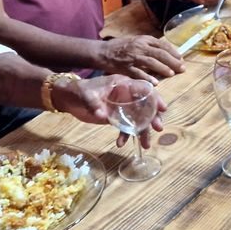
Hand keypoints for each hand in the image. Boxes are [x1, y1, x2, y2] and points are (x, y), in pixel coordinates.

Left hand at [50, 75, 166, 148]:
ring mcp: (122, 107)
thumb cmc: (78, 90)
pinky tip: (121, 143)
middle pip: (145, 105)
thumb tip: (102, 115)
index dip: (155, 97)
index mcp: (123, 84)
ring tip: (146, 145)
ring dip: (142, 131)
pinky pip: (125, 127)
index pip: (144, 89)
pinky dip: (125, 135)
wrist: (67, 98)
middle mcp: (126, 95)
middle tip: (158, 128)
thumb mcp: (85, 94)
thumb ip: (94, 104)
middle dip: (153, 117)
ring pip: (138, 119)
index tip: (162, 108)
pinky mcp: (116, 117)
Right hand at [96, 35, 184, 82]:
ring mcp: (132, 57)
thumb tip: (164, 52)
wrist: (101, 52)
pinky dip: (147, 78)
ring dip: (162, 68)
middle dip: (172, 61)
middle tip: (182, 68)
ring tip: (171, 74)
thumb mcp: (135, 41)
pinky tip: (155, 83)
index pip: (162, 44)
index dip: (173, 52)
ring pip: (151, 62)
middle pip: (159, 53)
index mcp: (143, 39)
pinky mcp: (125, 68)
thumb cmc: (120, 47)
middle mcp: (139, 47)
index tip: (181, 58)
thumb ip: (148, 46)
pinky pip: (138, 73)